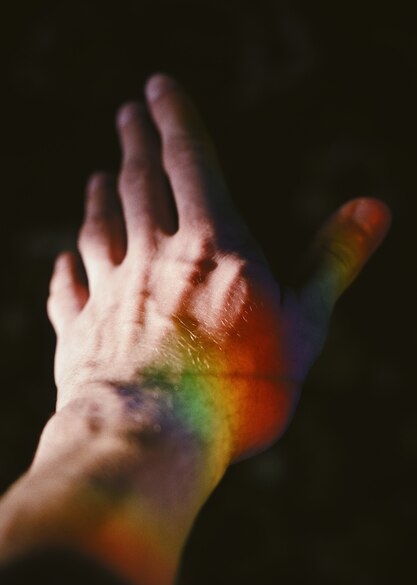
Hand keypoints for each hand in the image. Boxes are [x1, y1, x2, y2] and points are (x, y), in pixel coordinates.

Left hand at [46, 74, 390, 469]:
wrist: (151, 439)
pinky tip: (64, 262)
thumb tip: (375, 207)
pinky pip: (67, 290)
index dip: (175, 119)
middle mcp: (152, 257)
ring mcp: (110, 293)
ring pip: (99, 229)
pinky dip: (66, 271)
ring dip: (98, 200)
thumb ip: (331, 262)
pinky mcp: (79, 333)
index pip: (190, 162)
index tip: (157, 87)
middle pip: (138, 184)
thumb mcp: (304, 325)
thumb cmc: (238, 390)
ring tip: (97, 179)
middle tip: (126, 114)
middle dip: (133, 143)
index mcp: (211, 248)